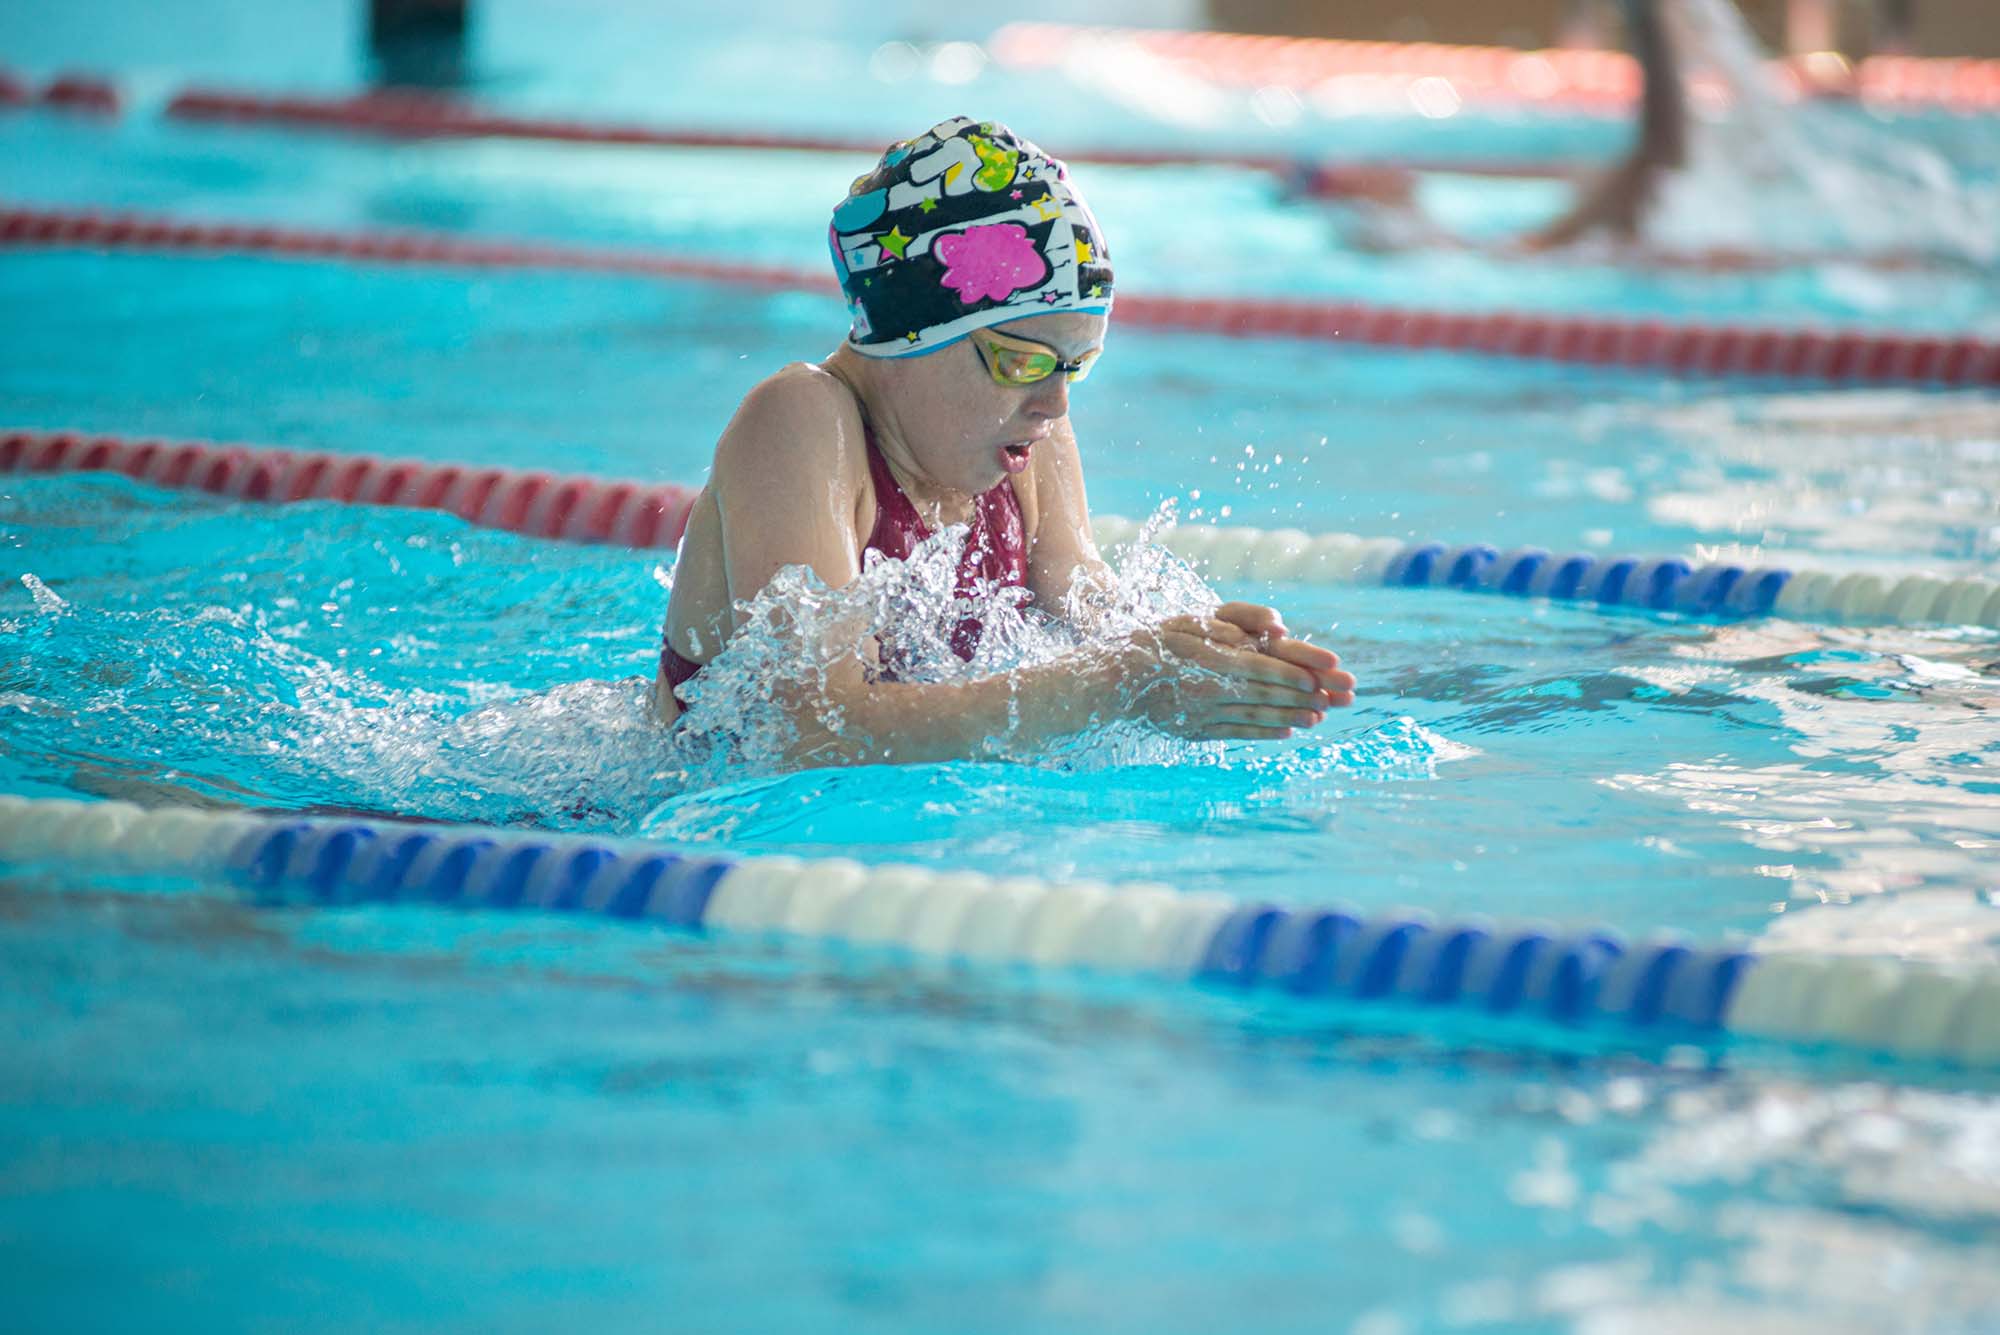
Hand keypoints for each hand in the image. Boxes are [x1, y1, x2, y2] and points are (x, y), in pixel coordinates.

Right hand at [1113, 603, 1357, 740]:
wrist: (1107, 685)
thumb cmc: (1147, 645)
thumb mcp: (1180, 624)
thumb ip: (1219, 628)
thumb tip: (1251, 637)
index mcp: (1206, 661)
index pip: (1256, 668)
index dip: (1289, 675)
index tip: (1317, 679)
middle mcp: (1207, 691)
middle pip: (1263, 694)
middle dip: (1302, 698)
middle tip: (1334, 700)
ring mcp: (1201, 715)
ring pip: (1254, 716)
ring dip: (1290, 717)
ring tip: (1319, 718)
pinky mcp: (1195, 731)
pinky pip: (1236, 733)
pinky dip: (1263, 733)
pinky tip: (1286, 731)